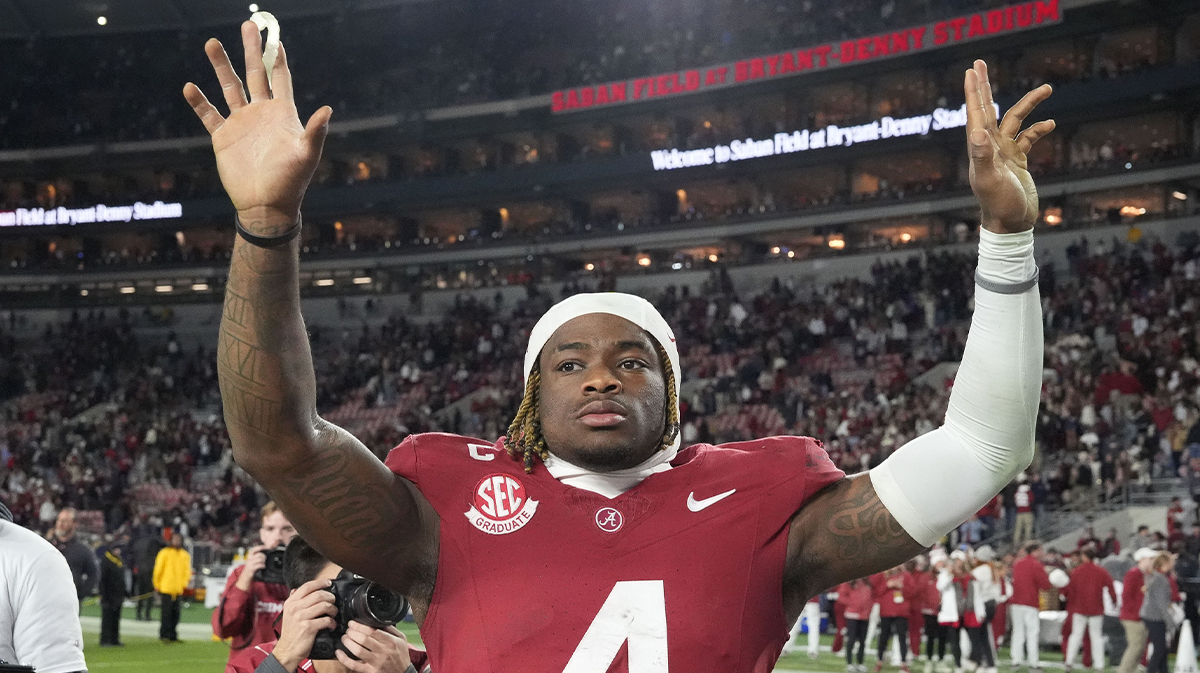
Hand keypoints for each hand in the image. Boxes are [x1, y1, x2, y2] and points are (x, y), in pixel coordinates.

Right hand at [183, 21, 331, 230]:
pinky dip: (199, 102)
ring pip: (229, 88)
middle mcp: (261, 114)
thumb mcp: (306, 155)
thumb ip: (315, 131)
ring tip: (212, 43)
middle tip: (247, 26)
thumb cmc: (291, 181)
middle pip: (255, 75)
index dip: (279, 60)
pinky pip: (209, 115)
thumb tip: (327, 110)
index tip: (275, 38)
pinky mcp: (223, 137)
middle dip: (251, 51)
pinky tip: (190, 87)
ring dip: (221, 67)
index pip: (281, 79)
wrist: (266, 205)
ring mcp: (241, 124)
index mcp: (283, 114)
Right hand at [235, 545, 266, 590]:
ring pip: (260, 559)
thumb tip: (265, 551)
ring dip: (264, 561)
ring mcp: (249, 563)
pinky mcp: (251, 568)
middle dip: (264, 557)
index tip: (267, 547)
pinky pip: (259, 565)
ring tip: (263, 563)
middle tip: (264, 559)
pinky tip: (263, 566)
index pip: (255, 549)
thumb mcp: (252, 560)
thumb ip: (257, 555)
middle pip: (260, 554)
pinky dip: (263, 565)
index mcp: (249, 555)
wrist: (245, 576)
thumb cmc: (251, 567)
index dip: (261, 547)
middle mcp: (249, 558)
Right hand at [273, 579, 337, 672]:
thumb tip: (297, 590)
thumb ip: (293, 601)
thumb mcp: (288, 614)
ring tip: (333, 613)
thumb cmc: (290, 633)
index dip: (320, 583)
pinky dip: (332, 622)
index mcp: (290, 603)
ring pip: (324, 606)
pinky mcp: (308, 627)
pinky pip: (326, 619)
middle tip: (333, 601)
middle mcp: (295, 608)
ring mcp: (301, 617)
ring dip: (333, 609)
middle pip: (318, 594)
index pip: (307, 587)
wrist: (287, 650)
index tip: (328, 583)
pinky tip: (331, 624)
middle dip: (330, 597)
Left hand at [335, 623, 412, 672]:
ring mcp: (376, 662)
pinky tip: (338, 652)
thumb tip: (377, 620)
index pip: (372, 631)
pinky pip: (354, 665)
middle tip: (348, 630)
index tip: (352, 623)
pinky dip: (344, 659)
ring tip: (344, 638)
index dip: (359, 626)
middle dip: (352, 632)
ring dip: (348, 642)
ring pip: (358, 651)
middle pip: (364, 639)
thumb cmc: (401, 655)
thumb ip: (390, 629)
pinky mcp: (370, 671)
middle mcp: (383, 651)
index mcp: (390, 641)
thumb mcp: (401, 639)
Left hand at [964, 60, 1055, 233]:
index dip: (974, 91)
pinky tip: (1051, 123)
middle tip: (980, 64)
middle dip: (984, 86)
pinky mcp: (1017, 161)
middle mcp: (989, 146)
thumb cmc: (998, 205)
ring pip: (1016, 120)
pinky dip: (1039, 130)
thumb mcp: (990, 180)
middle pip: (987, 109)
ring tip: (1047, 88)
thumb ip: (983, 156)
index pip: (975, 113)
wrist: (1011, 224)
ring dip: (1029, 104)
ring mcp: (1004, 152)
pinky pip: (1028, 138)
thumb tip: (977, 132)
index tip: (972, 71)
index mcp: (980, 147)